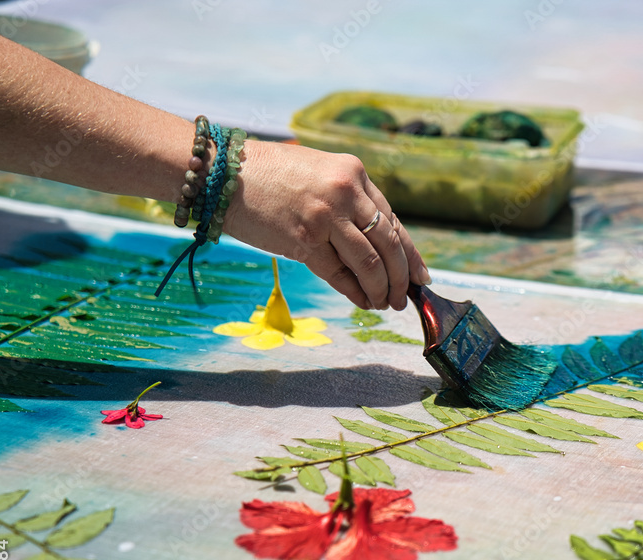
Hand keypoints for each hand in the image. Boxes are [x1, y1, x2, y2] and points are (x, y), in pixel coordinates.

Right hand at [222, 140, 429, 310]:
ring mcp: (325, 217)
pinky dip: (355, 292)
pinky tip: (364, 302)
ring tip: (386, 303)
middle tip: (407, 296)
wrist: (222, 173)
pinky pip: (339, 274)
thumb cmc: (269, 176)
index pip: (392, 219)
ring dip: (382, 289)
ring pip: (370, 263)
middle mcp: (345, 192)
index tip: (420, 274)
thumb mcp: (319, 174)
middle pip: (388, 244)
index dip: (409, 252)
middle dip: (402, 276)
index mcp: (353, 172)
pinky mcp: (304, 240)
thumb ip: (348, 201)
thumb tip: (377, 245)